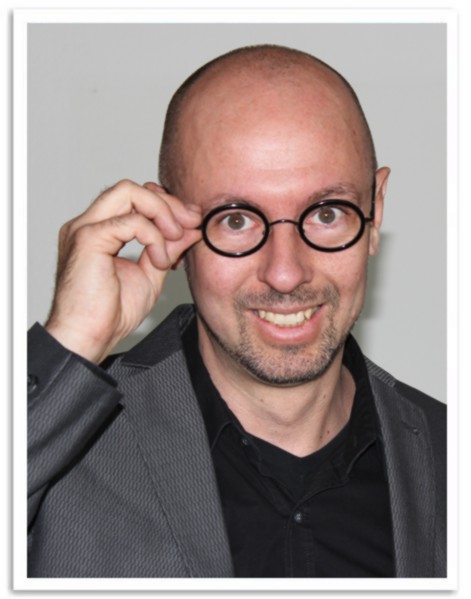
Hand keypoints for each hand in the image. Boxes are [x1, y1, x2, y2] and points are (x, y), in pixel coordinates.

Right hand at [45, 180, 201, 362]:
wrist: (88, 338)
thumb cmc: (109, 314)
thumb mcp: (151, 275)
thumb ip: (168, 248)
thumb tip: (189, 229)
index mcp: (99, 231)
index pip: (134, 198)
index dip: (165, 205)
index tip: (190, 222)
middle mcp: (88, 224)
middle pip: (132, 188)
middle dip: (167, 203)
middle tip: (190, 223)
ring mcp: (85, 228)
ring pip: (129, 192)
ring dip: (162, 212)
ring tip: (174, 241)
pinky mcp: (88, 239)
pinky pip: (132, 221)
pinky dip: (154, 237)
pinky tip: (160, 260)